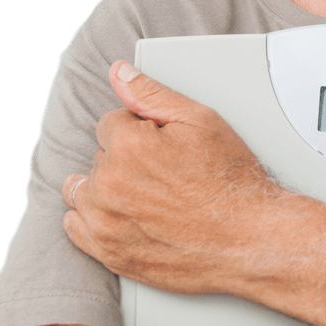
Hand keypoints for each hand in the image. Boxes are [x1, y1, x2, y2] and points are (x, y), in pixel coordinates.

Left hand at [62, 61, 282, 293]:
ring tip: (147, 195)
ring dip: (105, 188)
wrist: (250, 238)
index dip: (140, 132)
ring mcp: (106, 223)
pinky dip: (93, 219)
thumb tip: (118, 72)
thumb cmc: (232, 183)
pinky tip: (124, 215)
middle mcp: (109, 186)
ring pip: (83, 190)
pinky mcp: (109, 253)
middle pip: (99, 157)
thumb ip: (151, 93)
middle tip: (165, 174)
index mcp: (128, 148)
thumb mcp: (201, 121)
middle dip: (124, 160)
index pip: (111, 124)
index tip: (164, 148)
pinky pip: (75, 227)